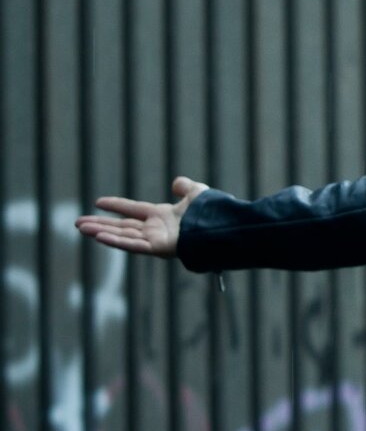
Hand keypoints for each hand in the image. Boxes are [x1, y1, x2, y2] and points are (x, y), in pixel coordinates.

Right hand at [75, 176, 207, 259]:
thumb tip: (176, 182)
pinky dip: (116, 241)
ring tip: (81, 228)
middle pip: (122, 226)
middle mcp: (155, 229)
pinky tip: (99, 237)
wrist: (223, 226)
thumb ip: (185, 187)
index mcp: (162, 216)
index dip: (116, 205)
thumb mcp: (196, 193)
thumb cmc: (213, 212)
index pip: (133, 210)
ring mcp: (155, 240)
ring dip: (101, 232)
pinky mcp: (158, 248)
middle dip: (100, 224)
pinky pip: (133, 245)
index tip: (98, 201)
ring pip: (122, 236)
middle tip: (78, 223)